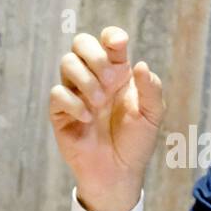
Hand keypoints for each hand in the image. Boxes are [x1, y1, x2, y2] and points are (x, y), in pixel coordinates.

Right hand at [49, 26, 164, 210]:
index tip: (119, 45)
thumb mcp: (152, 115)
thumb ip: (151, 89)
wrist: (118, 173)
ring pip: (67, 62)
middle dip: (95, 55)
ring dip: (86, 79)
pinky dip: (73, 103)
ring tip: (100, 102)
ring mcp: (75, 92)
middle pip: (81, 43)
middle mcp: (94, 77)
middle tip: (111, 80)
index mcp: (118, 73)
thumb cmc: (136, 143)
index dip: (111, 36)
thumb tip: (140, 64)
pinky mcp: (61, 111)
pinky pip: (57, 93)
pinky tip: (88, 119)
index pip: (108, 41)